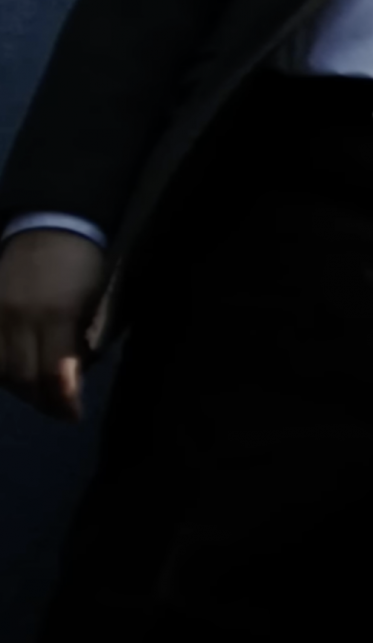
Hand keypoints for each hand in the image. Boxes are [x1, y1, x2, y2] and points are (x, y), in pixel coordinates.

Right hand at [0, 229, 107, 419]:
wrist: (50, 226)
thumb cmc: (83, 265)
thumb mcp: (93, 304)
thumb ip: (79, 342)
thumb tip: (72, 379)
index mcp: (56, 315)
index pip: (55, 373)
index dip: (63, 401)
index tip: (74, 415)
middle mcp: (19, 317)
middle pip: (22, 376)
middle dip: (42, 400)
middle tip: (59, 409)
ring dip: (19, 388)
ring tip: (39, 394)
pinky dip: (1, 369)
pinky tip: (15, 373)